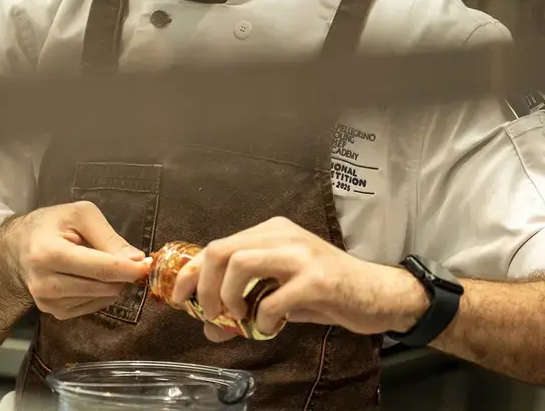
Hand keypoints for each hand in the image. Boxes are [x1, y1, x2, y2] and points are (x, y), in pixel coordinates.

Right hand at [9, 201, 147, 319]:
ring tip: (98, 261)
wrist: (20, 246)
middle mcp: (45, 283)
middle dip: (122, 273)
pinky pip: (93, 307)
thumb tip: (137, 260)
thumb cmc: (53, 224)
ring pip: (101, 298)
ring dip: (111, 282)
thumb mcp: (81, 215)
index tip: (148, 265)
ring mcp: (48, 302)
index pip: (98, 268)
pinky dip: (101, 292)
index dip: (128, 269)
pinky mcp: (55, 313)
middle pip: (102, 286)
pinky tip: (90, 276)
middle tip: (127, 258)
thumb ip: (109, 237)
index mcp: (49, 254)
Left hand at [171, 217, 428, 341]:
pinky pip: (273, 299)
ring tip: (240, 318)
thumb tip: (209, 327)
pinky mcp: (317, 280)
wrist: (379, 294)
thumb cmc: (327, 292)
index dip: (191, 272)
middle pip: (221, 250)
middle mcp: (282, 234)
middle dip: (205, 286)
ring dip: (230, 298)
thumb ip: (246, 303)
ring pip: (240, 264)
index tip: (179, 297)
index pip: (217, 245)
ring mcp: (300, 254)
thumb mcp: (281, 293)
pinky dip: (264, 319)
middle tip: (211, 314)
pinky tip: (272, 327)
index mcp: (270, 231)